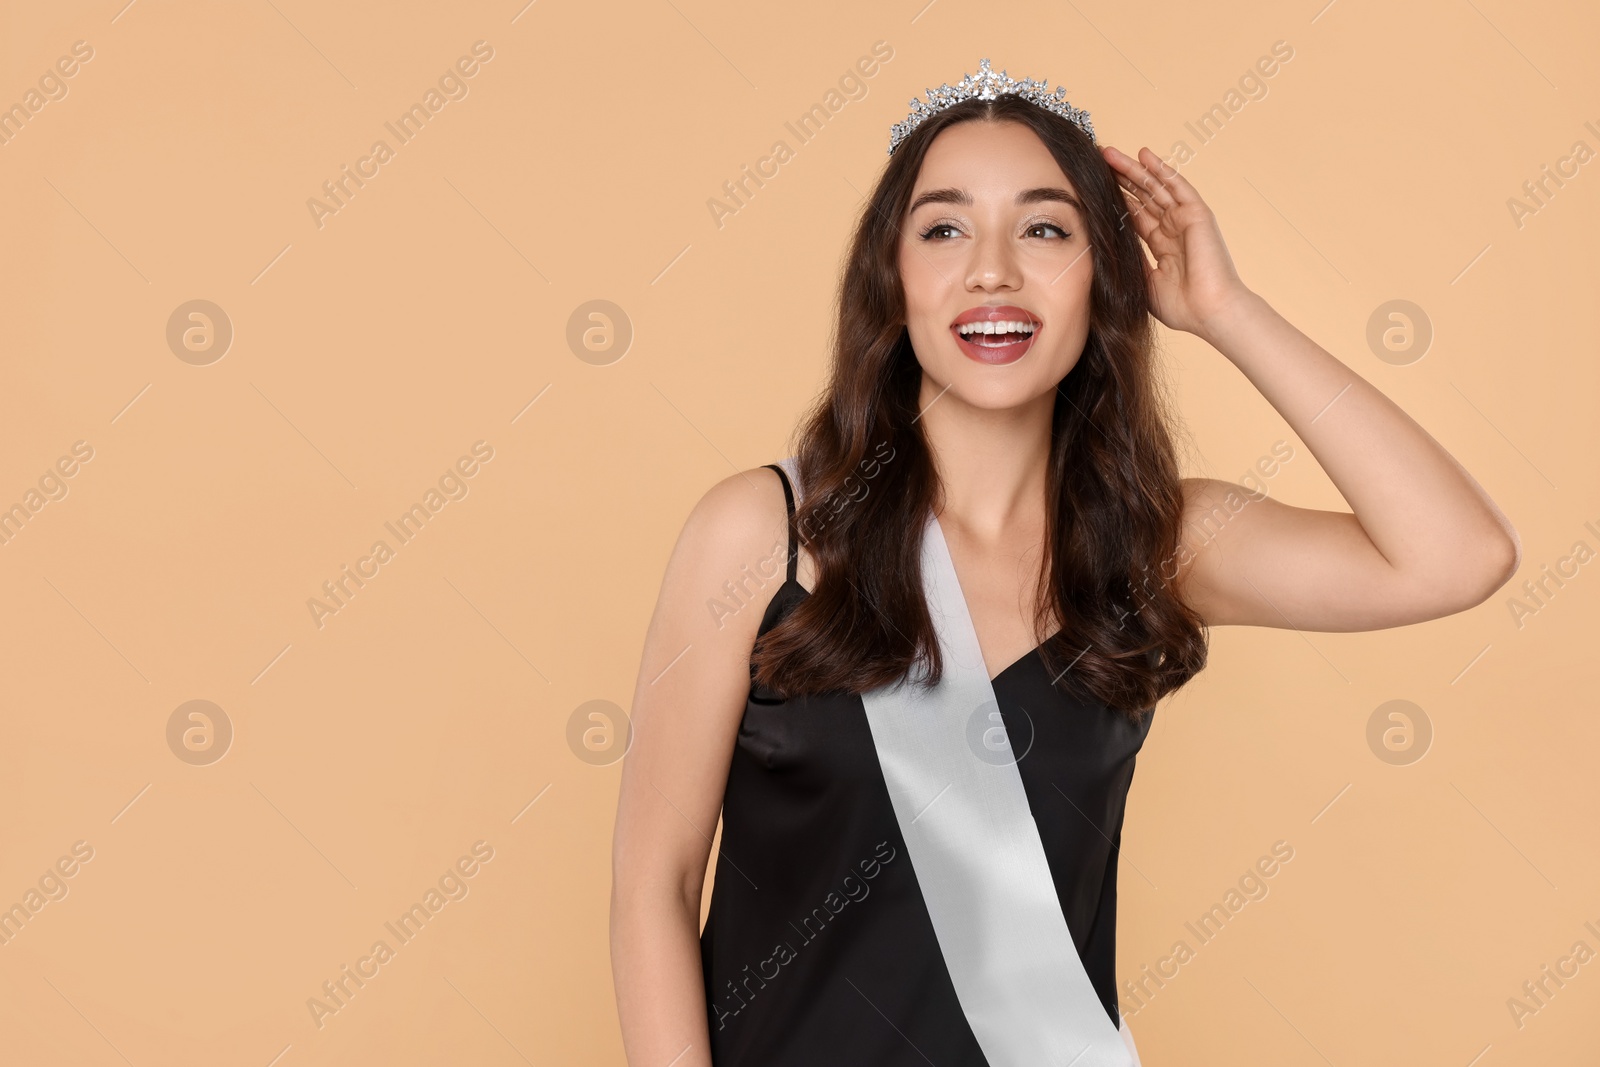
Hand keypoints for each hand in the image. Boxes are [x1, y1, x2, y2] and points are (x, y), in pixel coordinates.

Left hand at [1101, 145, 1251, 341]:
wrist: (1210, 312)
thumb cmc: (1183, 307)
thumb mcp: (1144, 284)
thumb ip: (1129, 263)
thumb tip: (1106, 249)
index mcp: (1163, 246)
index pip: (1135, 216)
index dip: (1117, 201)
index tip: (1093, 189)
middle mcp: (1173, 229)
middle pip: (1142, 197)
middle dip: (1120, 179)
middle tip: (1097, 162)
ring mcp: (1185, 220)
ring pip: (1155, 187)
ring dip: (1133, 169)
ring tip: (1110, 153)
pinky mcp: (1197, 214)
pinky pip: (1177, 186)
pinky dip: (1161, 169)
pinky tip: (1144, 155)